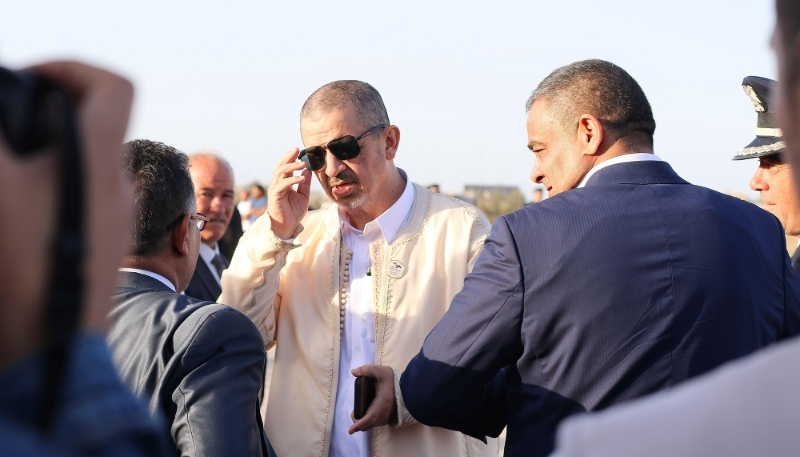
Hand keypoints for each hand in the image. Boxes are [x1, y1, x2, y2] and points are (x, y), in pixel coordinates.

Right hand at [29, 61, 134, 332]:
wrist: (54, 356)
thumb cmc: (24, 272)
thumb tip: (4, 125)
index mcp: (102, 163)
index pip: (115, 88)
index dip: (73, 69)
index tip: (31, 79)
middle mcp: (121, 188)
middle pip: (92, 128)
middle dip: (43, 120)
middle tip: (5, 136)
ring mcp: (118, 221)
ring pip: (85, 168)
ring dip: (45, 161)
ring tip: (6, 179)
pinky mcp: (107, 249)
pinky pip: (84, 203)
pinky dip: (52, 194)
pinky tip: (19, 217)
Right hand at [267, 148, 311, 238]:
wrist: (287, 226)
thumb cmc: (293, 212)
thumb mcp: (304, 195)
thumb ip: (305, 183)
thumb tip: (308, 170)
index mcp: (284, 182)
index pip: (286, 166)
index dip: (291, 158)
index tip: (299, 150)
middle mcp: (278, 183)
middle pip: (280, 165)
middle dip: (288, 157)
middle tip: (297, 150)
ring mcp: (275, 188)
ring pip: (280, 172)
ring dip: (291, 166)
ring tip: (303, 163)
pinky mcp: (274, 195)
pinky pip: (283, 184)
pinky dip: (292, 179)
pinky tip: (301, 178)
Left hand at [349, 364, 396, 433]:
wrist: (409, 386)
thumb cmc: (394, 380)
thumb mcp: (380, 371)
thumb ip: (366, 370)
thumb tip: (353, 372)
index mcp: (381, 404)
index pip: (369, 418)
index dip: (359, 424)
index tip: (350, 430)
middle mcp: (384, 414)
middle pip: (369, 425)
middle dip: (358, 424)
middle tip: (353, 414)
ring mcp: (387, 417)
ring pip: (373, 425)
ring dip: (364, 423)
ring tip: (358, 413)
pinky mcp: (389, 417)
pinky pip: (377, 423)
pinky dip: (370, 422)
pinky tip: (367, 414)